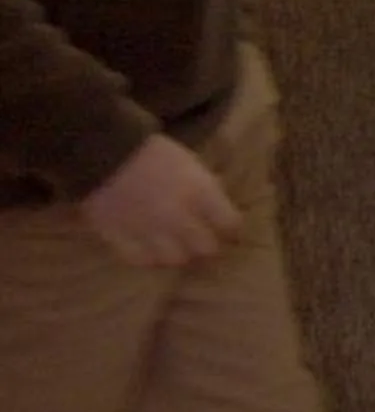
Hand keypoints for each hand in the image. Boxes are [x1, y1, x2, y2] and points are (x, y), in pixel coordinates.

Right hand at [80, 134, 241, 268]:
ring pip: (175, 259)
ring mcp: (150, 231)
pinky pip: (141, 260)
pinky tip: (150, 252)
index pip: (230, 223)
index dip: (230, 227)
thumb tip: (215, 208)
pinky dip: (148, 258)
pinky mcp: (121, 239)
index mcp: (201, 193)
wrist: (106, 153)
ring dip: (178, 254)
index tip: (227, 229)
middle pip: (205, 247)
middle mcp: (179, 218)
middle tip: (202, 241)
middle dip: (207, 244)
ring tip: (176, 248)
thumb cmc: (153, 152)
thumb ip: (205, 188)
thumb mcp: (191, 164)